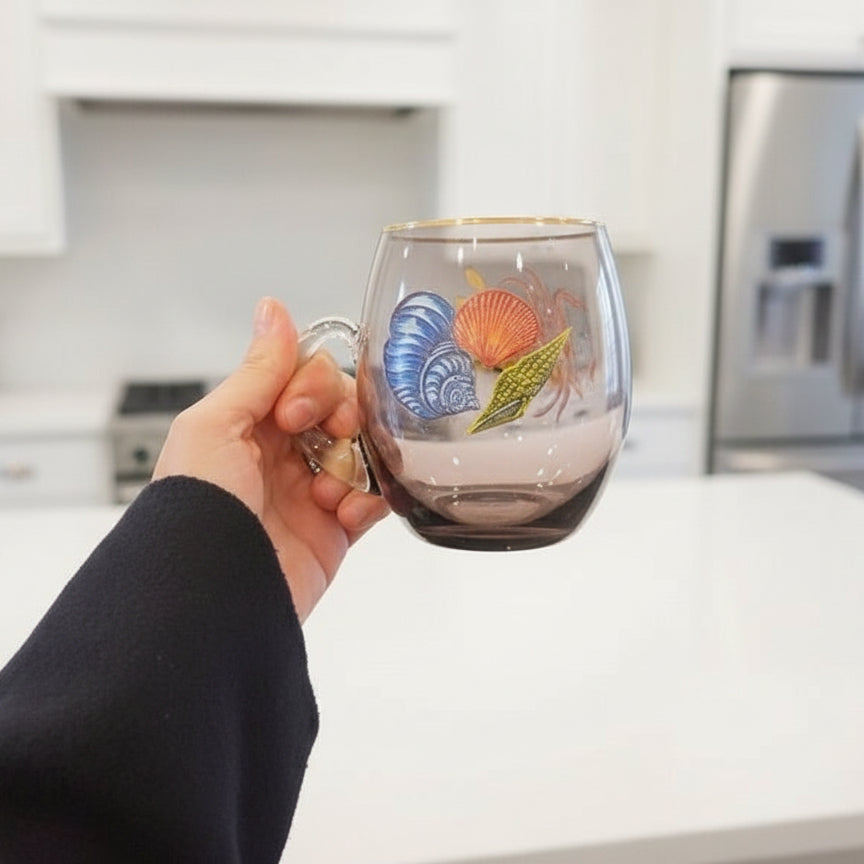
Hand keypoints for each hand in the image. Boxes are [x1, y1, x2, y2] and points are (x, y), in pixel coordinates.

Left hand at [152, 297, 389, 620]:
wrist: (211, 594)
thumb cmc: (198, 506)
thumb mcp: (216, 425)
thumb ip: (258, 372)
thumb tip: (274, 310)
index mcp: (250, 424)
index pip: (305, 379)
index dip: (313, 387)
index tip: (295, 413)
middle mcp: (283, 453)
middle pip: (342, 409)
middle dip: (344, 418)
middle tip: (330, 439)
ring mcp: (311, 492)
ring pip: (363, 451)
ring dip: (356, 462)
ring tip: (330, 490)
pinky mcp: (336, 531)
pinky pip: (374, 500)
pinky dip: (370, 501)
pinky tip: (344, 513)